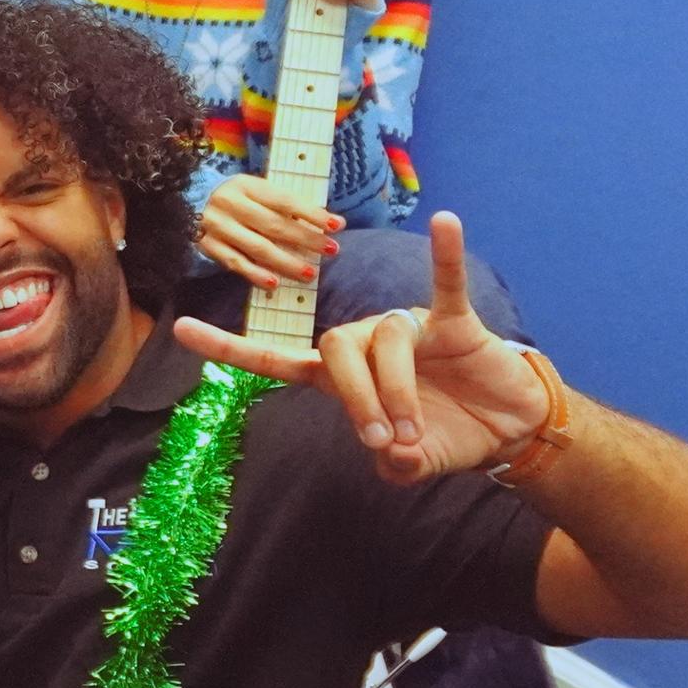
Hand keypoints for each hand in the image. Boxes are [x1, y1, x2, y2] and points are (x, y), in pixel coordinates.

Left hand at [173, 212, 548, 483]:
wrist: (506, 429)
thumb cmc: (448, 436)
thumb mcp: (415, 463)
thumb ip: (397, 466)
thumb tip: (391, 455)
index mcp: (341, 377)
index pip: (277, 359)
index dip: (231, 348)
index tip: (181, 330)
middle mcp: (366, 343)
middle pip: (336, 349)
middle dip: (356, 399)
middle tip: (385, 441)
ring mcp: (407, 327)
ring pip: (384, 342)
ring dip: (398, 390)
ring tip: (418, 433)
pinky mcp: (452, 320)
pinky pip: (444, 282)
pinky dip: (446, 255)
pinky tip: (445, 222)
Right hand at [195, 174, 340, 292]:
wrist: (188, 202)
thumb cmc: (234, 199)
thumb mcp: (255, 191)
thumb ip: (282, 205)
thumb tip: (323, 223)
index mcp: (246, 185)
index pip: (285, 200)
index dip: (312, 213)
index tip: (337, 225)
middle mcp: (230, 204)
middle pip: (274, 225)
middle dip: (306, 239)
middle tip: (331, 250)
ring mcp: (217, 226)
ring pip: (257, 247)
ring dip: (286, 262)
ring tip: (309, 273)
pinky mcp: (208, 246)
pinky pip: (235, 263)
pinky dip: (256, 274)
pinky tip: (274, 283)